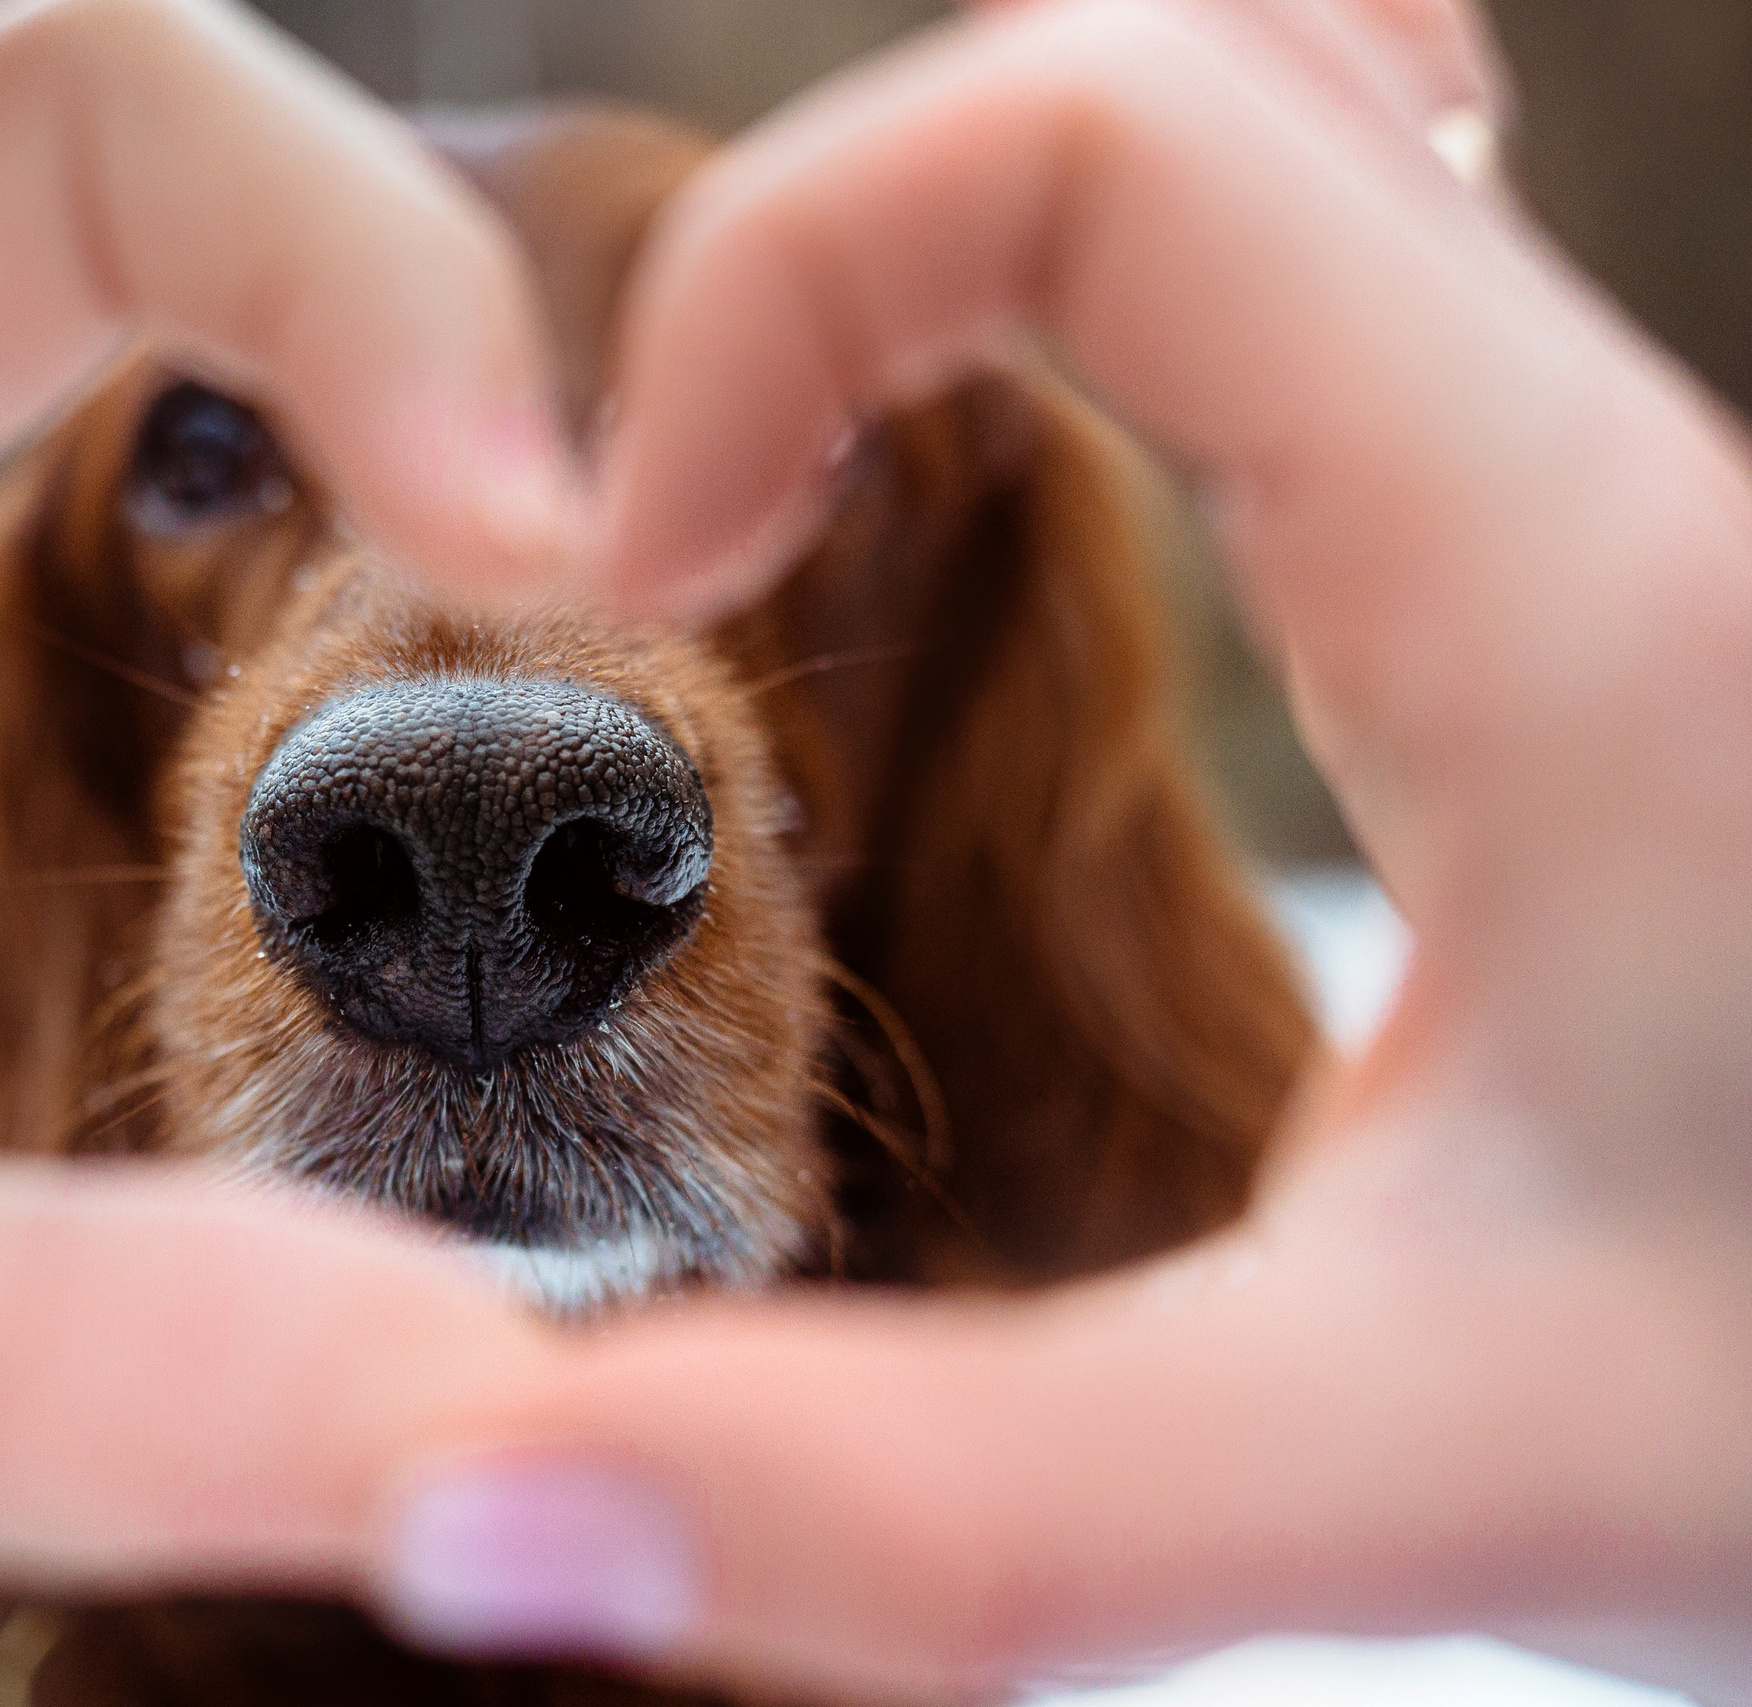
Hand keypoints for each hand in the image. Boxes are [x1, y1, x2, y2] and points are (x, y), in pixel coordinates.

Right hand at [369, 1, 1751, 1698]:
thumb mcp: (1422, 1478)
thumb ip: (943, 1509)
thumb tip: (482, 1504)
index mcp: (1563, 575)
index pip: (1092, 123)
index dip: (770, 280)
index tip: (644, 576)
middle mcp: (1610, 462)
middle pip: (1154, 63)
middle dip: (835, 246)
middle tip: (707, 533)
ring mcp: (1620, 497)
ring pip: (1275, 116)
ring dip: (987, 230)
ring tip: (823, 470)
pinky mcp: (1606, 585)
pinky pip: (1354, 266)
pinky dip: (1143, 282)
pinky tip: (1087, 446)